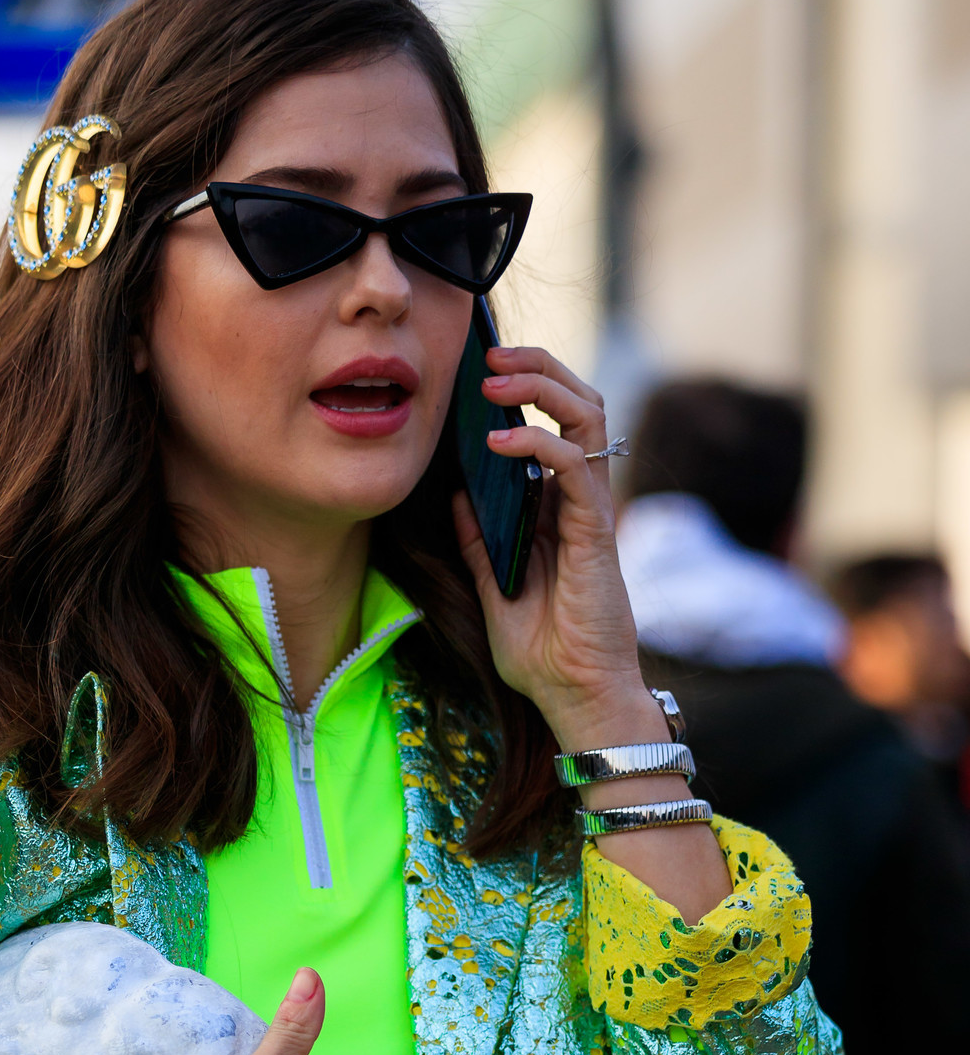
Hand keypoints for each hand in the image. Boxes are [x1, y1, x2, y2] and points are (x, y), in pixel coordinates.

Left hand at [453, 343, 656, 754]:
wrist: (574, 696)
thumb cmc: (543, 654)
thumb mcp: (494, 590)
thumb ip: (479, 542)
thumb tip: (457, 496)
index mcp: (559, 508)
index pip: (554, 423)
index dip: (525, 388)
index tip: (477, 376)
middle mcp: (581, 499)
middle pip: (577, 403)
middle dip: (535, 368)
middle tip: (488, 359)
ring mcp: (592, 510)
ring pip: (587, 416)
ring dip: (542, 386)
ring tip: (496, 381)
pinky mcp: (597, 530)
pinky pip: (576, 466)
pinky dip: (539, 444)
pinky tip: (500, 443)